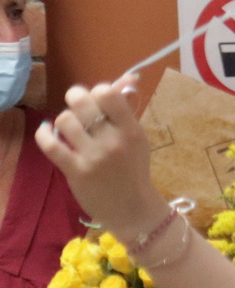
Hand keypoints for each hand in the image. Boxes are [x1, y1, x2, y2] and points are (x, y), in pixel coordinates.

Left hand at [33, 76, 166, 239]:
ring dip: (63, 121)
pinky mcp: (75, 171)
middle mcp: (113, 141)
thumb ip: (127, 110)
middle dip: (75, 98)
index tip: (98, 100)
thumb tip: (127, 77)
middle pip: (82, 102)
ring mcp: (93, 156)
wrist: (132, 209)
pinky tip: (48, 133)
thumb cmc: (133, 170)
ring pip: (65, 120)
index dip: (98, 91)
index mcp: (132, 130)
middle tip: (77, 107)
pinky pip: (51, 144)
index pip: (109, 94)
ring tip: (69, 129)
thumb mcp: (137, 138)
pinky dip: (44, 134)